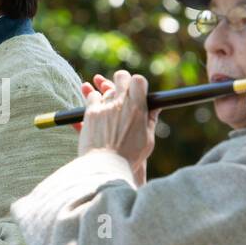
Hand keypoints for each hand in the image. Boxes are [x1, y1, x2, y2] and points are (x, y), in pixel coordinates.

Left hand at [76, 70, 157, 184]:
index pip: (138, 80)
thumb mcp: (147, 140)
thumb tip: (155, 107)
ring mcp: (104, 106)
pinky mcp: (90, 113)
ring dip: (107, 94)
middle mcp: (120, 103)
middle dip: (122, 80)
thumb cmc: (130, 157)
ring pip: (105, 89)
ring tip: (110, 107)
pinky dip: (93, 99)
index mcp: (138, 108)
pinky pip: (91, 96)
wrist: (106, 167)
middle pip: (121, 77)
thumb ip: (150, 120)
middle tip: (122, 89)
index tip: (136, 89)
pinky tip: (97, 107)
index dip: (137, 83)